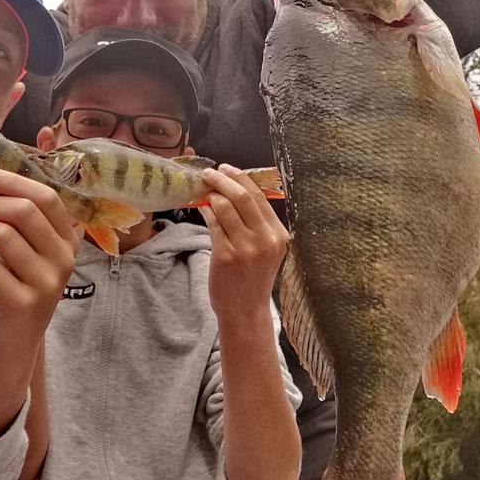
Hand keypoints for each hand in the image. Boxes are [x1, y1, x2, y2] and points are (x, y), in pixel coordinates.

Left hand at [0, 169, 80, 373]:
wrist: (16, 341)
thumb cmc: (20, 286)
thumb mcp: (35, 253)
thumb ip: (26, 221)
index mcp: (68, 242)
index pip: (47, 198)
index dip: (14, 181)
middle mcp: (62, 261)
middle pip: (25, 212)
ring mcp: (43, 283)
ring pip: (2, 234)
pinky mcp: (19, 302)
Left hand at [200, 164, 288, 321]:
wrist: (245, 310)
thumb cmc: (252, 278)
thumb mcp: (265, 249)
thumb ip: (256, 223)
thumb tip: (233, 190)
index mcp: (279, 235)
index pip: (260, 197)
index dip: (241, 178)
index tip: (227, 169)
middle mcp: (266, 240)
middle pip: (243, 197)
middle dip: (224, 180)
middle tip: (209, 172)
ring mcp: (246, 248)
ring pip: (226, 208)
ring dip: (211, 194)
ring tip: (203, 189)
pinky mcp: (226, 256)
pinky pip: (213, 224)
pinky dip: (205, 211)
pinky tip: (200, 207)